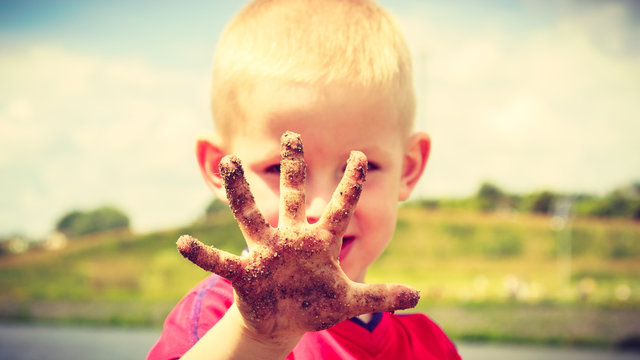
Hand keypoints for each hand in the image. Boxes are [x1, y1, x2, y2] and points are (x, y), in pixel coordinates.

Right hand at [177, 131, 418, 338]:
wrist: (283, 321)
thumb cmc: (315, 303)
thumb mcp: (351, 299)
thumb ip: (383, 295)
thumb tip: (421, 297)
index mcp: (319, 242)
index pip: (338, 208)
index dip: (349, 184)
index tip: (359, 154)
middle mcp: (290, 239)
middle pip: (291, 197)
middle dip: (293, 167)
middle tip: (293, 134)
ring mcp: (266, 253)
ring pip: (251, 216)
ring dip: (241, 192)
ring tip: (231, 163)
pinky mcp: (245, 274)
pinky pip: (221, 262)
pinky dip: (203, 255)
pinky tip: (183, 243)